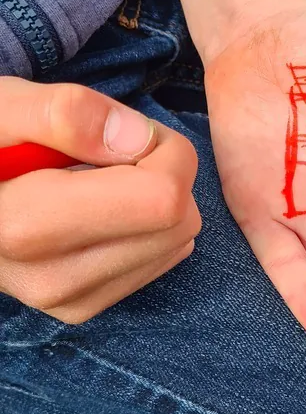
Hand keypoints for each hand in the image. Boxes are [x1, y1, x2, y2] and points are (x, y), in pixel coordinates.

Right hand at [0, 78, 200, 322]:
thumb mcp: (1, 107)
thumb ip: (64, 114)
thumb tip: (137, 138)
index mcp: (27, 224)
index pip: (162, 198)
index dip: (164, 150)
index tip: (128, 130)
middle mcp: (50, 276)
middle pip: (179, 222)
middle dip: (164, 170)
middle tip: (111, 148)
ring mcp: (67, 298)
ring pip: (176, 242)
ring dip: (156, 198)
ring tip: (98, 177)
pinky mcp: (80, 306)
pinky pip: (158, 261)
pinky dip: (144, 225)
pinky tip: (98, 206)